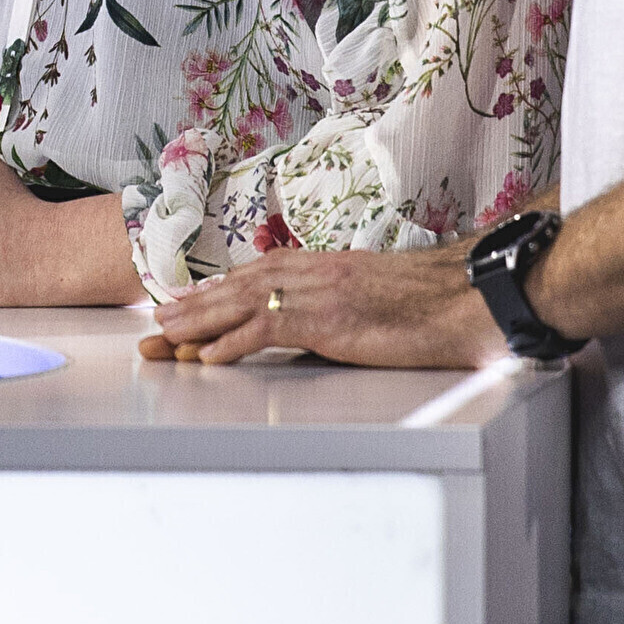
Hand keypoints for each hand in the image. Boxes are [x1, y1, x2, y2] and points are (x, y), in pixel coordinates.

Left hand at [140, 245, 497, 367]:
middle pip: (239, 287)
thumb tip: (319, 327)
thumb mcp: (375, 298)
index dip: (218, 293)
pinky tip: (208, 356)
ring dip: (198, 321)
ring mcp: (320, 292)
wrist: (469, 296)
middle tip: (155, 324)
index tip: (185, 305)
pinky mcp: (329, 318)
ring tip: (164, 336)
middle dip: (194, 306)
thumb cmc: (434, 303)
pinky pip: (269, 328)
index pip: (257, 277)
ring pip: (243, 303)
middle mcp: (315, 271)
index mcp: (324, 266)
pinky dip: (233, 342)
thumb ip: (341, 305)